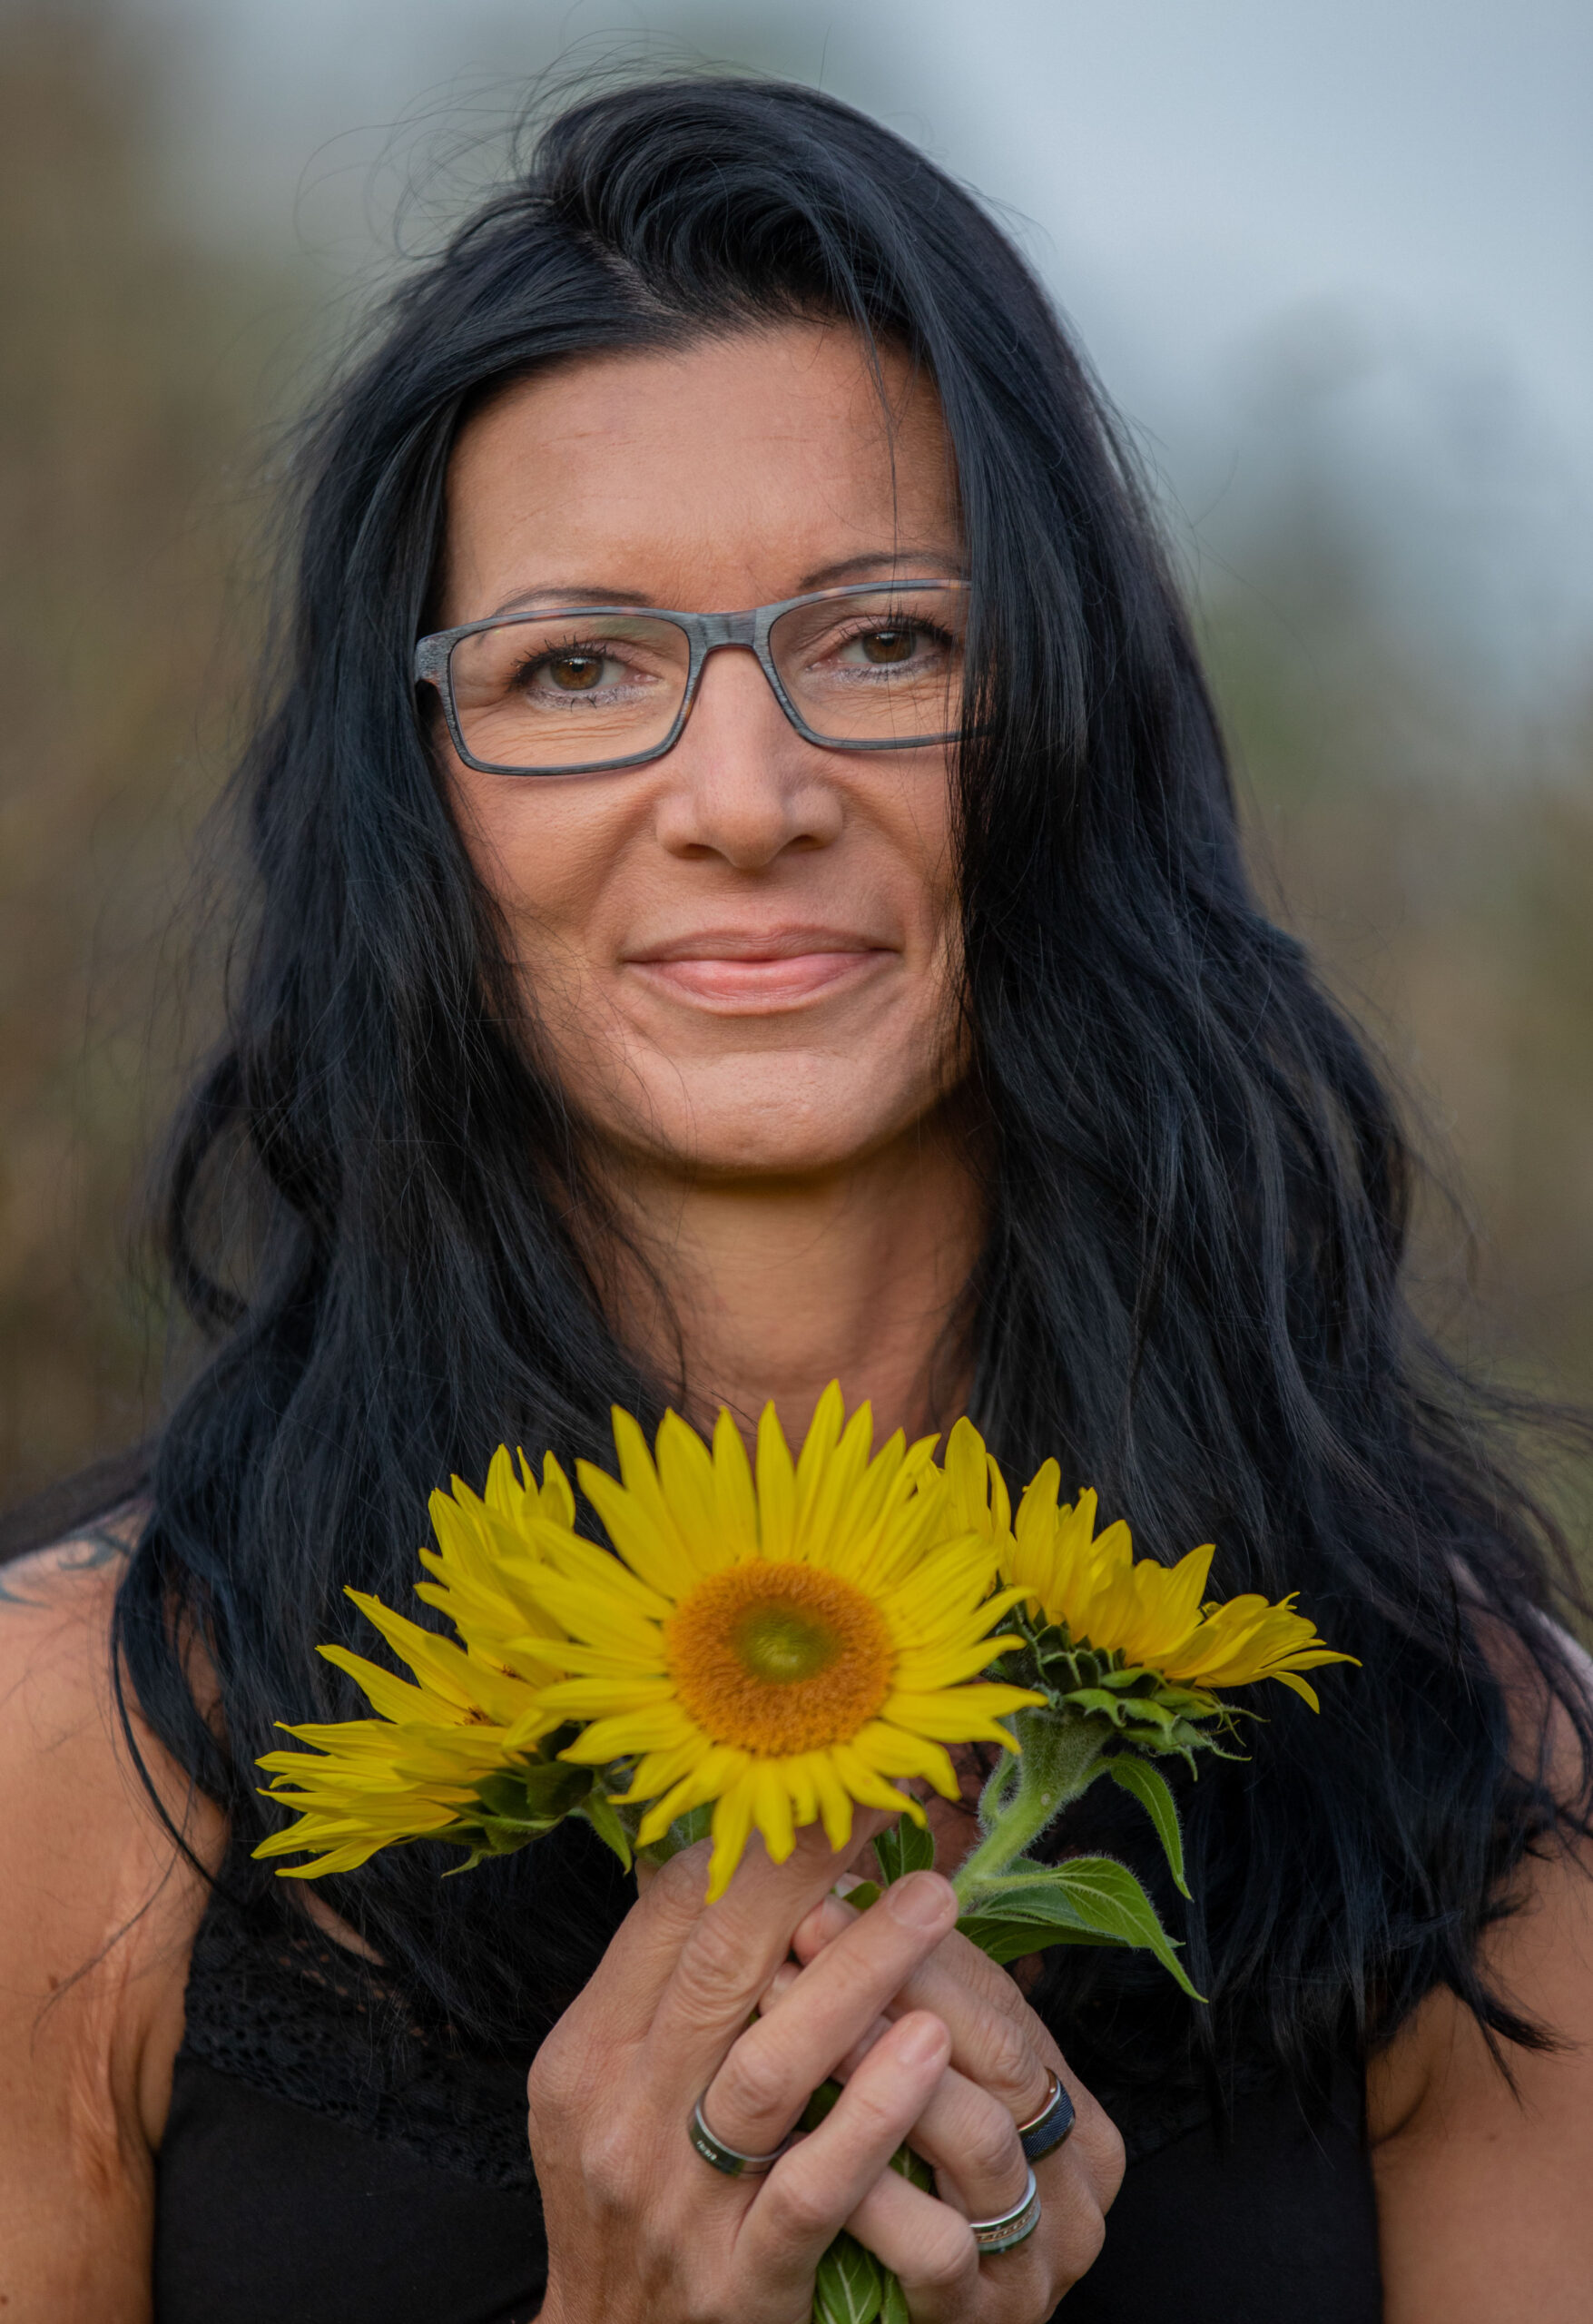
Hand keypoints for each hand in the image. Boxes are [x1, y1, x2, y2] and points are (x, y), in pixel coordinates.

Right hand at [529, 1813, 971, 2323]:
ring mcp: (680, 2202)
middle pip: (719, 1968)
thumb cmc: (628, 2209)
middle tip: (887, 1800)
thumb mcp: (606, 2093)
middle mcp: (622, 2117)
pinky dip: (871, 2112)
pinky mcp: (742, 2282)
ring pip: (771, 2067)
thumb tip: (729, 1852)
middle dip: (808, 1873)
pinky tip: (928, 2047)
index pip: (667, 1916)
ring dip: (858, 1975)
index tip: (829, 1776)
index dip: (754, 1840)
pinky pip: (813, 2187)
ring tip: (934, 1904)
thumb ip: (664, 1986)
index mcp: (589, 2054)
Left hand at [773, 1888, 1125, 2318]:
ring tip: (789, 2014)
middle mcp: (1077, 2182)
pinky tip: (803, 2145)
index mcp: (1074, 2113)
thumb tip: (835, 1890)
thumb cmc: (903, 2207)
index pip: (1002, 1998)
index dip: (913, 1941)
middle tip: (802, 1931)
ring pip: (978, 2136)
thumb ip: (907, 2016)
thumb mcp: (925, 2105)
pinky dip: (874, 2189)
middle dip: (892, 1981)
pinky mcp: (987, 2320)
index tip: (827, 1892)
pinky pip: (937, 2246)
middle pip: (1001, 2053)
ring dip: (875, 2065)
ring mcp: (1039, 2256)